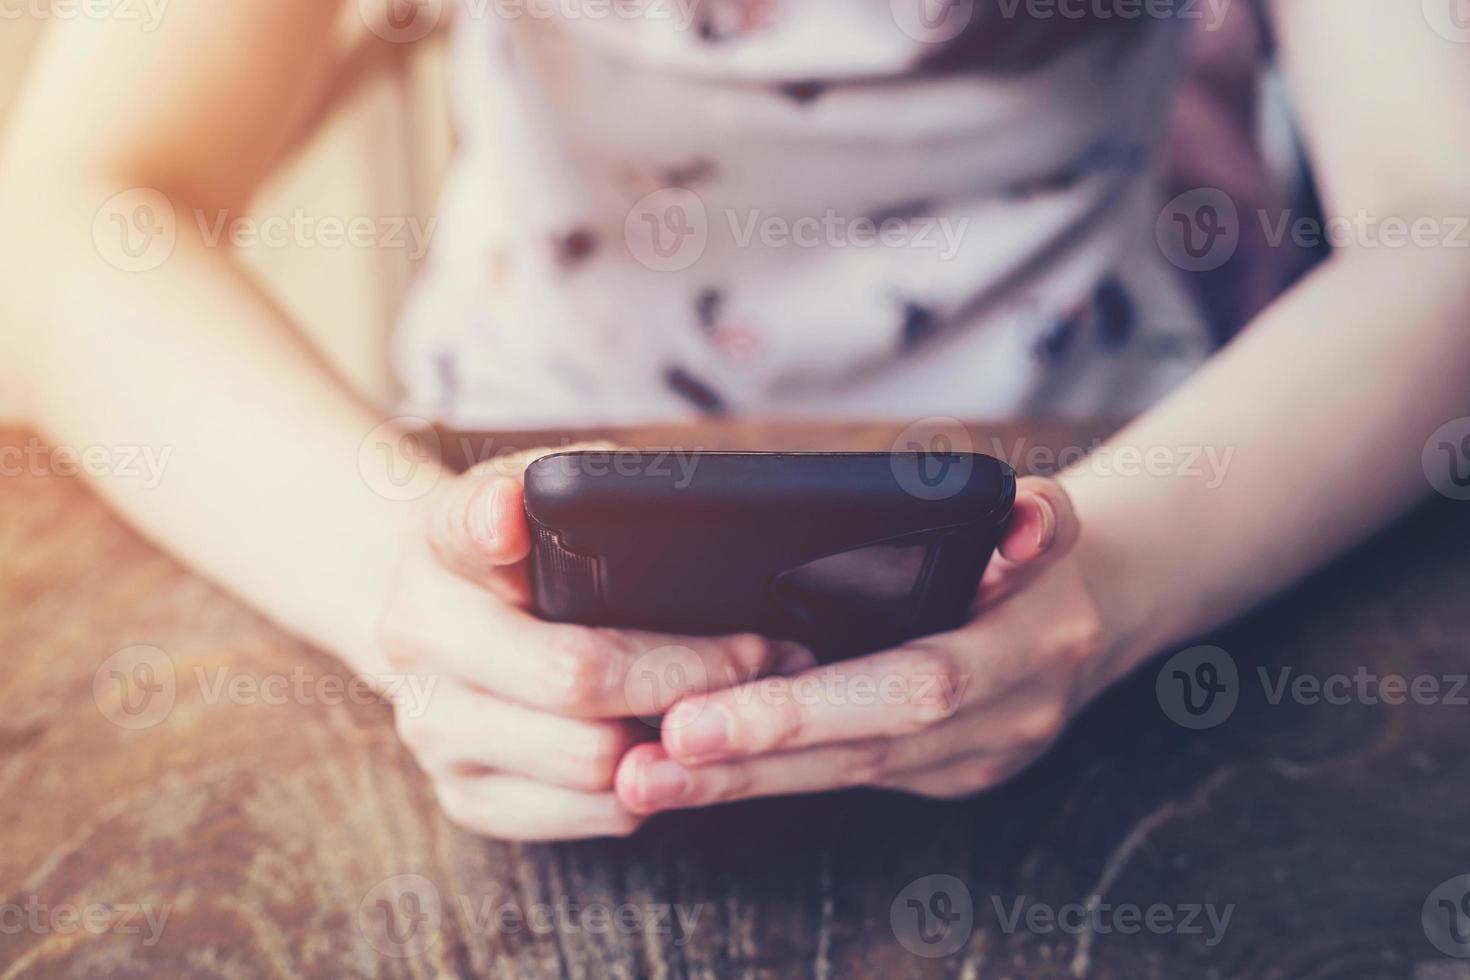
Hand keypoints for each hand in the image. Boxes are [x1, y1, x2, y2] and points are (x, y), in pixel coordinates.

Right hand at [375, 446, 805, 840]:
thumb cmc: (525, 549)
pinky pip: (589, 813)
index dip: (492, 526)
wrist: (444, 619)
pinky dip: (652, 786)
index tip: (510, 521)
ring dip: (682, 737)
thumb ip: (574, 487)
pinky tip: (676, 748)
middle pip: (570, 674)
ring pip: (590, 761)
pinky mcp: (466, 796)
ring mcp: (435, 730)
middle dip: (689, 668)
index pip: (464, 529)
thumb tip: (612, 505)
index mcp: (438, 545)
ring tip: (738, 703)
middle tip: (763, 653)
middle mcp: (417, 640)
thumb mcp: (540, 493)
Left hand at [613, 476, 1123, 810]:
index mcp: (1036, 645)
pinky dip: (773, 775)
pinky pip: (853, 778)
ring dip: (745, 781)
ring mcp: (981, 759)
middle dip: (754, 756)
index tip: (696, 716)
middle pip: (868, 749)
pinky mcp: (949, 775)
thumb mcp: (1054, 515)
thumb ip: (1034, 513)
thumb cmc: (1049, 551)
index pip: (915, 684)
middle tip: (648, 765)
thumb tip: (1021, 525)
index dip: (805, 706)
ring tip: (647, 779)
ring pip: (851, 778)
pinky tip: (695, 773)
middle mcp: (1012, 718)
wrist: (1106, 611)